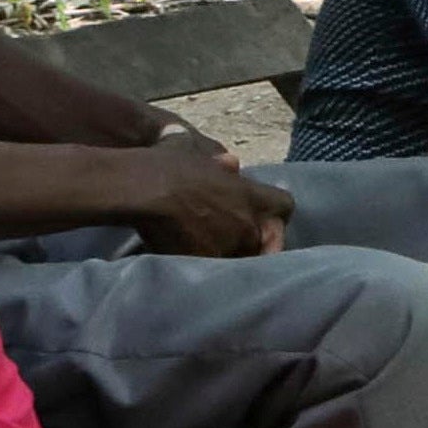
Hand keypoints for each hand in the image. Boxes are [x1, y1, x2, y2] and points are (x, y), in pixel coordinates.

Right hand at [125, 145, 295, 258]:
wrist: (142, 189)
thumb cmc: (166, 164)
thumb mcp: (196, 153)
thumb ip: (218, 163)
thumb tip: (231, 162)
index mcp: (250, 195)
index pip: (284, 206)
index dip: (276, 214)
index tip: (267, 220)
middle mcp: (247, 224)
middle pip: (265, 242)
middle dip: (255, 244)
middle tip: (237, 245)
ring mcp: (229, 246)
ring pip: (242, 261)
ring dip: (233, 259)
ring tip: (217, 260)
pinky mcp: (206, 262)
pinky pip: (217, 274)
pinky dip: (210, 272)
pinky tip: (197, 268)